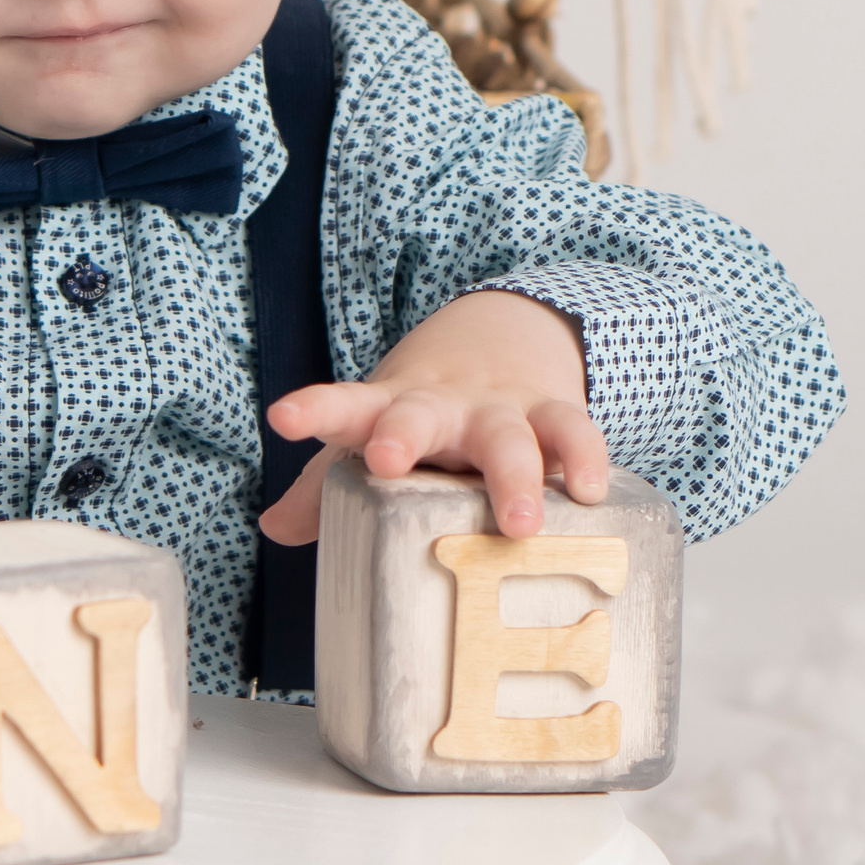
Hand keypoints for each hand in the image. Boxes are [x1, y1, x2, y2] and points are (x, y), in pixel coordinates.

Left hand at [258, 288, 610, 546]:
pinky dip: (585, 459)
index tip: (284, 417)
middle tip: (389, 461)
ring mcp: (499, 409)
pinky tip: (590, 493)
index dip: (314, 412)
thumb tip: (274, 528)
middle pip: (418, 415)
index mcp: (388, 411)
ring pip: (507, 435)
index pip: (344, 407)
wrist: (501, 336)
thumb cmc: (423, 415)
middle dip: (403, 434)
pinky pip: (574, 432)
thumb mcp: (372, 438)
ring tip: (520, 523)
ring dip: (514, 476)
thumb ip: (323, 488)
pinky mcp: (552, 414)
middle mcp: (441, 407)